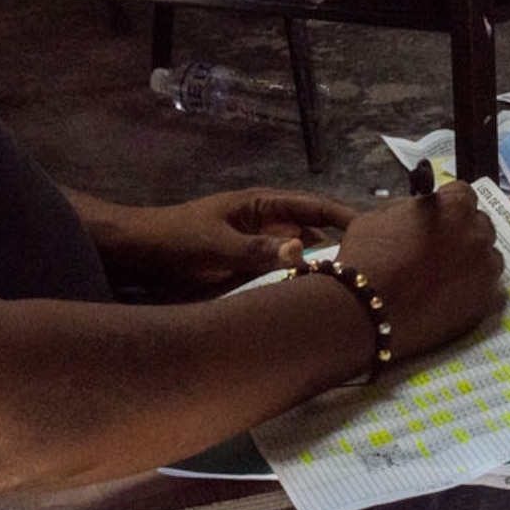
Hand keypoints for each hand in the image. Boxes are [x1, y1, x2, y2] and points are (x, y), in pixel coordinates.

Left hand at [109, 188, 357, 296]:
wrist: (136, 257)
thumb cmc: (174, 240)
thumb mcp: (215, 245)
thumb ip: (257, 251)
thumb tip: (302, 253)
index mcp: (261, 206)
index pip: (312, 208)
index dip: (343, 216)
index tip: (373, 231)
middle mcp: (265, 225)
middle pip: (312, 233)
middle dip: (339, 245)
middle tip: (372, 270)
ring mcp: (257, 249)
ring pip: (299, 258)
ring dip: (321, 269)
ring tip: (351, 290)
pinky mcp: (246, 272)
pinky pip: (281, 277)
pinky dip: (298, 286)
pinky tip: (314, 303)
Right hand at [338, 184, 504, 361]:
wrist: (365, 309)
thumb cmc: (368, 258)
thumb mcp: (380, 217)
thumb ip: (408, 211)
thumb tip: (413, 214)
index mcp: (454, 205)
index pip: (464, 194)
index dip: (448, 205)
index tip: (438, 218)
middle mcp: (476, 233)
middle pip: (479, 225)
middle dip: (462, 232)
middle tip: (439, 248)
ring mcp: (484, 268)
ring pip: (487, 258)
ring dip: (471, 261)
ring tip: (444, 275)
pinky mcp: (484, 301)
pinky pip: (488, 290)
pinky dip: (473, 291)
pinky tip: (451, 295)